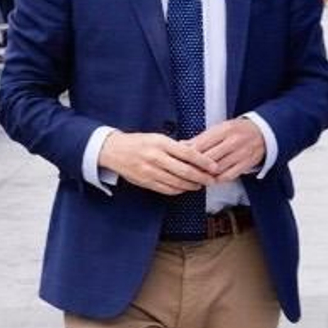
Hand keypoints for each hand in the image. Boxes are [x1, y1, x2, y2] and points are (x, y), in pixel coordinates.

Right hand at [97, 132, 218, 195]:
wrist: (113, 151)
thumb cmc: (138, 142)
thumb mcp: (157, 137)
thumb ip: (175, 146)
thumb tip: (196, 154)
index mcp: (161, 143)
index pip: (188, 153)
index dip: (203, 162)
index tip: (214, 167)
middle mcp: (156, 157)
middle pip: (185, 171)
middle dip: (201, 177)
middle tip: (212, 180)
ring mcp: (150, 171)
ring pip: (177, 182)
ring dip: (191, 185)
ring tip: (200, 185)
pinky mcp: (145, 182)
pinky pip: (166, 189)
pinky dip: (178, 190)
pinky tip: (185, 188)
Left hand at [190, 118, 266, 183]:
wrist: (263, 132)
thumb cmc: (238, 130)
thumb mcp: (220, 128)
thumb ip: (202, 137)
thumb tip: (183, 144)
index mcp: (224, 130)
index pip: (201, 144)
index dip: (188, 153)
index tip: (180, 158)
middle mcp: (233, 141)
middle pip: (208, 158)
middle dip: (195, 165)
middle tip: (185, 170)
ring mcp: (240, 154)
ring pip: (217, 168)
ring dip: (205, 174)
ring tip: (196, 175)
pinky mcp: (246, 164)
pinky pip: (228, 176)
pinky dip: (217, 179)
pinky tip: (211, 178)